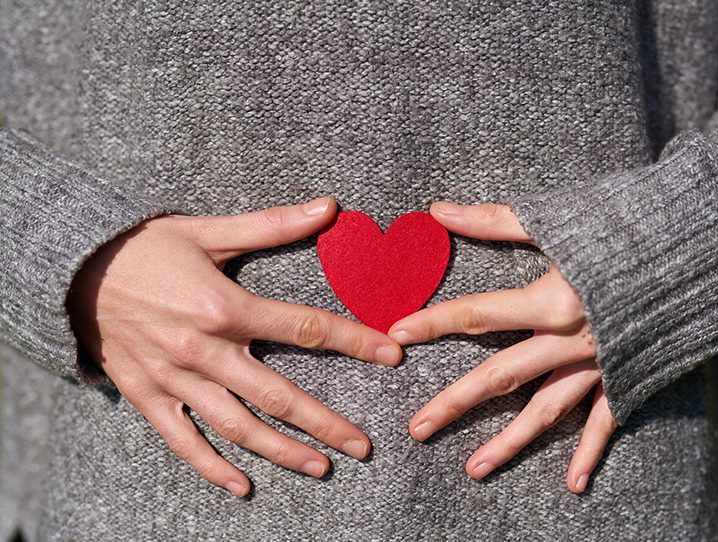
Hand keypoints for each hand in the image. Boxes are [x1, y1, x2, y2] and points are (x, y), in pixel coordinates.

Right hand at [66, 196, 402, 496]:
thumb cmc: (147, 248)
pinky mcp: (149, 396)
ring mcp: (176, 379)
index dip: (354, 342)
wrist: (75, 270)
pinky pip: (184, 440)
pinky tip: (243, 485)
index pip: (305, 329)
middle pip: (278, 395)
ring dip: (282, 451)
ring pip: (238, 426)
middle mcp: (204, 350)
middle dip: (325, 422)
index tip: (391, 356)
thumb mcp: (209, 231)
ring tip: (321, 466)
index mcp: (225, 307)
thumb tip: (329, 206)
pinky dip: (211, 466)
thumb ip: (272, 226)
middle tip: (363, 446)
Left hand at [387, 201, 617, 492]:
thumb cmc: (628, 225)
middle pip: (500, 376)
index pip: (475, 315)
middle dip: (456, 402)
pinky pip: (606, 421)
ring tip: (473, 468)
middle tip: (417, 428)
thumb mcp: (559, 221)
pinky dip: (591, 452)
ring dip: (509, 442)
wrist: (704, 245)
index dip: (433, 323)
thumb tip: (438, 209)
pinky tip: (573, 483)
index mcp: (549, 301)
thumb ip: (495, 221)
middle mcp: (568, 341)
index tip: (396, 333)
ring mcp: (598, 364)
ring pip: (546, 410)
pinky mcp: (628, 376)